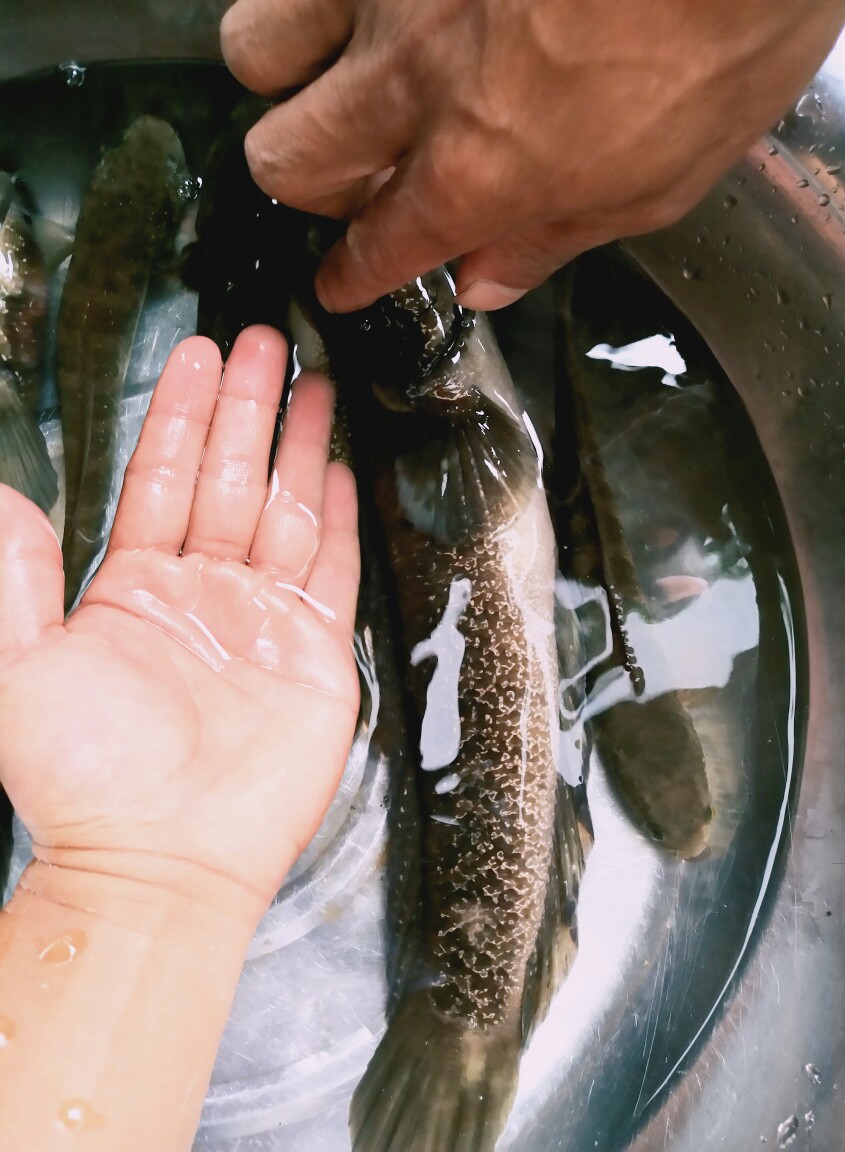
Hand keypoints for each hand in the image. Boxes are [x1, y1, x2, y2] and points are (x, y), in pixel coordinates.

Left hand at [0, 327, 359, 925]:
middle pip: (229, 478)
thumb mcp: (20, 668)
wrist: (162, 859)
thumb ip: (13, 579)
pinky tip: (336, 467)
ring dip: (294, 444)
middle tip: (262, 340)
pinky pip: (329, 570)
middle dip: (244, 408)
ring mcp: (262, 621)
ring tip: (311, 381)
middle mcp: (201, 593)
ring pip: (284, 509)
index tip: (194, 354)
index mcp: (133, 587)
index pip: (160, 477)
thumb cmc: (83, 777)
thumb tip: (0, 492)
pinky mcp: (313, 654)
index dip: (178, 414)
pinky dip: (335, 517)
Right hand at [221, 0, 844, 312]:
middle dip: (310, 184)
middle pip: (285, 161)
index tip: (342, 281)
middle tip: (355, 172)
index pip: (373, 249)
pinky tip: (374, 4)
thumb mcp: (657, 185)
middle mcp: (407, 84)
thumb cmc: (722, 36)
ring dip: (286, 75)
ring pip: (255, 49)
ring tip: (337, 68)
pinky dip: (321, 1)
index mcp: (473, 175)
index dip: (349, 277)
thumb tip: (480, 283)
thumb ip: (551, 238)